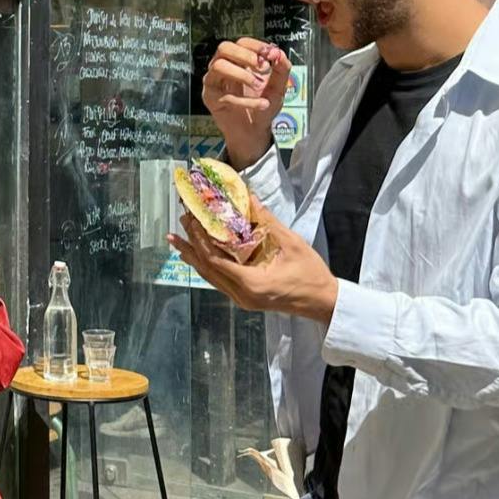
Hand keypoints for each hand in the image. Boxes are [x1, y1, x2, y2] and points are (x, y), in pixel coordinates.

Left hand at [167, 201, 337, 324]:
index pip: (215, 259)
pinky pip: (218, 280)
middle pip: (207, 268)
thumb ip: (266, 222)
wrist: (321, 301)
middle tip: (180, 223)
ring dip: (194, 256)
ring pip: (209, 276)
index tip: (191, 219)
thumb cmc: (310, 274)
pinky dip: (206, 264)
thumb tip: (248, 197)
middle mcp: (241, 295)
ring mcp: (240, 299)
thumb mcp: (291, 243)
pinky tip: (197, 255)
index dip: (200, 239)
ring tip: (177, 240)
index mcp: (251, 284)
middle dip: (191, 244)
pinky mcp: (243, 297)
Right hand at [201, 38, 290, 168]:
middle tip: (262, 67)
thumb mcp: (279, 86)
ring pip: (218, 66)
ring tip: (258, 85)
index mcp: (239, 60)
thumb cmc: (263, 105)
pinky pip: (223, 94)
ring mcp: (214, 80)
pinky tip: (260, 104)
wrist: (254, 130)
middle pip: (224, 48)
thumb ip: (282, 69)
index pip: (242, 42)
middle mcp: (223, 66)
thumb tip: (279, 53)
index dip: (255, 46)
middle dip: (245, 55)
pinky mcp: (209, 97)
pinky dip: (244, 100)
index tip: (270, 55)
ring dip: (241, 74)